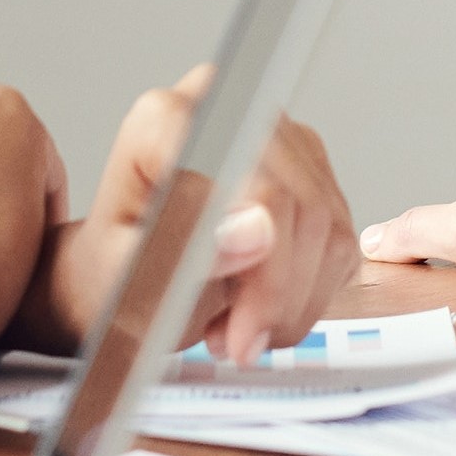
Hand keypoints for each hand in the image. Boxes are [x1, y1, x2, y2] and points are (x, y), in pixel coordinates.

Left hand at [30, 71, 354, 361]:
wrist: (121, 275)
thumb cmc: (113, 271)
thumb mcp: (126, 276)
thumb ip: (186, 252)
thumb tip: (256, 230)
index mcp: (168, 120)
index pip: (252, 179)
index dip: (261, 263)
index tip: (240, 328)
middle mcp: (230, 110)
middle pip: (297, 204)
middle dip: (276, 296)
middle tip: (237, 344)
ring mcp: (277, 136)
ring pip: (328, 229)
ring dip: (292, 304)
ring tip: (237, 329)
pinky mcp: (311, 170)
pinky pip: (342, 242)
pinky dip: (308, 295)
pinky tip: (259, 307)